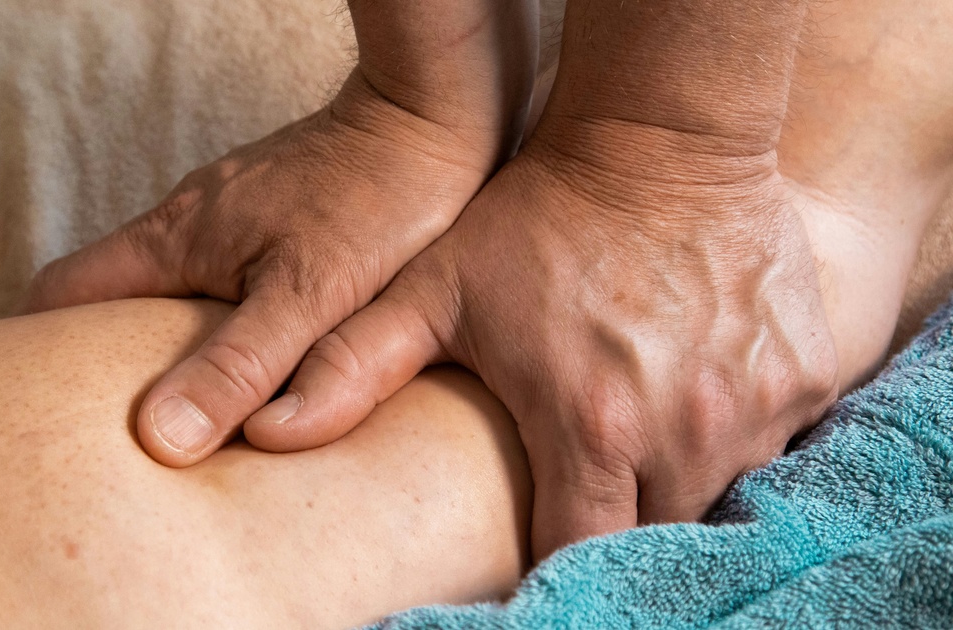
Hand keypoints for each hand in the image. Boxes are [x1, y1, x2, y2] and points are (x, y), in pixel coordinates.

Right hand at [24, 44, 532, 463]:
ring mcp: (226, 218)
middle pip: (103, 297)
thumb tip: (159, 437)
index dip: (34, 349)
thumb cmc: (377, 198)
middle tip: (111, 431)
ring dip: (160, 345)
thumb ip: (237, 365)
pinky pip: (213, 278)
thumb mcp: (308, 294)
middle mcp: (186, 224)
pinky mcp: (268, 220)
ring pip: (162, 290)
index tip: (41, 408)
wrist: (433, 117)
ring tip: (180, 412)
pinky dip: (209, 324)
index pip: (60, 293)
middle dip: (96, 360)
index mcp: (173, 241)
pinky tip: (247, 364)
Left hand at [241, 120, 840, 558]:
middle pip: (649, 533)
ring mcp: (755, 405)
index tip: (534, 549)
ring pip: (714, 491)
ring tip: (637, 429)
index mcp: (589, 426)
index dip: (549, 564)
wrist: (662, 138)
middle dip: (614, 520)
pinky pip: (770, 441)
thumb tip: (266, 433)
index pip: (571, 556)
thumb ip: (352, 367)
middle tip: (584, 477)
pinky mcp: (805, 374)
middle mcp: (684, 432)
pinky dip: (732, 435)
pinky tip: (693, 390)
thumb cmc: (539, 219)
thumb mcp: (434, 291)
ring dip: (675, 478)